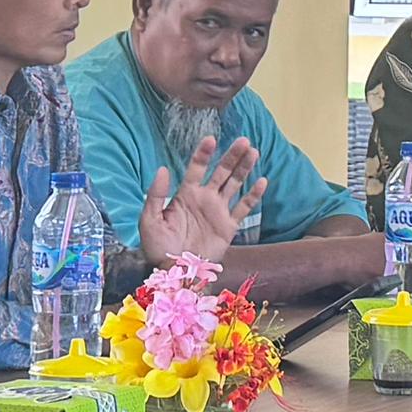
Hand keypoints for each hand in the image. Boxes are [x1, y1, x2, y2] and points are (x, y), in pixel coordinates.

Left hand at [143, 138, 261, 265]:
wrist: (175, 272)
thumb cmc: (158, 247)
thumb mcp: (149, 220)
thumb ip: (155, 194)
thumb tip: (162, 168)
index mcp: (186, 195)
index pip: (197, 168)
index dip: (204, 154)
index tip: (211, 139)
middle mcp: (205, 199)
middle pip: (221, 172)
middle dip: (232, 156)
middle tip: (243, 140)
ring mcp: (218, 212)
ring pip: (235, 184)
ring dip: (244, 168)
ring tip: (253, 152)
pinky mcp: (228, 227)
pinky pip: (244, 208)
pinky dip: (254, 195)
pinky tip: (262, 181)